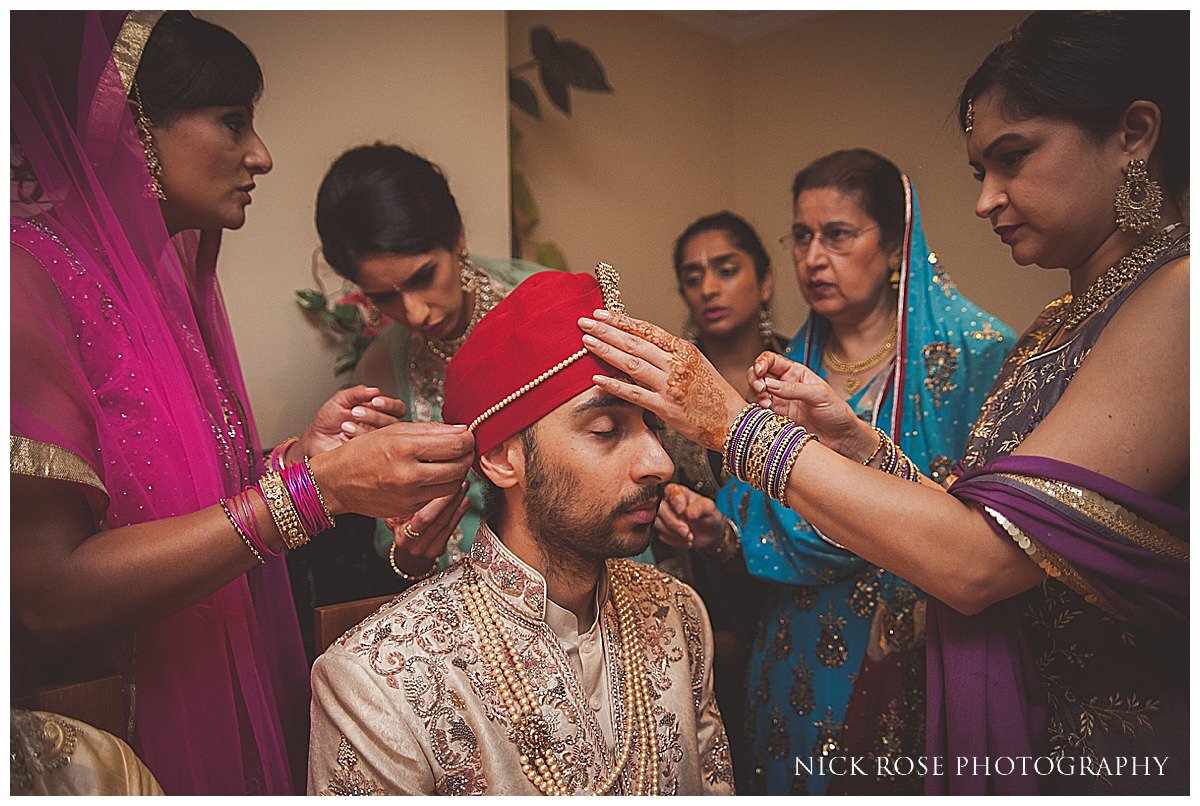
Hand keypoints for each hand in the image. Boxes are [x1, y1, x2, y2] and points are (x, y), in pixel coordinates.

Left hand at [297, 385, 405, 457]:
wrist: (315, 438)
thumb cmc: (329, 419)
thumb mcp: (340, 400)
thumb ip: (356, 393)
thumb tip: (373, 390)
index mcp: (379, 412)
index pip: (397, 408)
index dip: (389, 405)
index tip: (375, 401)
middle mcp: (381, 427)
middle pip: (392, 423)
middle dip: (374, 416)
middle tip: (356, 412)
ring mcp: (376, 443)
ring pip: (383, 438)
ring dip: (363, 430)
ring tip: (345, 425)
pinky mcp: (368, 455)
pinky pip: (370, 450)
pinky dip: (354, 440)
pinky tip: (343, 436)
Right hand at [309, 421, 473, 518]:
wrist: (336, 482)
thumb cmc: (361, 452)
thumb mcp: (393, 431)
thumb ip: (429, 430)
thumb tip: (460, 430)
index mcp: (404, 448)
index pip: (455, 445)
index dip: (468, 439)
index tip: (467, 435)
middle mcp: (408, 474)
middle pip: (459, 466)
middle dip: (467, 455)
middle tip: (464, 448)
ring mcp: (409, 495)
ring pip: (453, 484)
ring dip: (458, 471)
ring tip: (451, 460)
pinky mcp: (408, 508)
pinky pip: (437, 496)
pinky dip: (442, 484)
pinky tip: (435, 474)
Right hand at [385, 481, 469, 575]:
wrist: (407, 552)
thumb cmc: (402, 528)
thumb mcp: (397, 518)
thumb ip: (404, 506)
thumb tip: (420, 485)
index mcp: (401, 535)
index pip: (420, 516)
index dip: (432, 497)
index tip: (440, 479)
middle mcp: (413, 545)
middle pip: (434, 519)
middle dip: (447, 497)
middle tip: (457, 479)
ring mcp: (427, 549)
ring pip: (444, 522)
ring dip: (456, 502)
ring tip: (463, 485)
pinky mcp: (438, 550)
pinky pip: (451, 529)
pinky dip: (459, 513)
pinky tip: (465, 500)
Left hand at [578, 310, 746, 450]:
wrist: (734, 421)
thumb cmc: (714, 394)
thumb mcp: (696, 365)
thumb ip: (671, 355)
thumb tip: (641, 345)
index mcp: (684, 350)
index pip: (647, 330)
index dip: (622, 320)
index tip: (601, 313)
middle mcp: (676, 363)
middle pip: (635, 342)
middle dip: (606, 330)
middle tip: (583, 321)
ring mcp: (670, 385)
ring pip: (632, 363)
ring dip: (606, 350)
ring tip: (586, 342)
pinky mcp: (666, 407)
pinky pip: (635, 394)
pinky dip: (614, 385)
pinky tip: (597, 378)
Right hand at [654, 483, 725, 552]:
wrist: (710, 535)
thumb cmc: (708, 516)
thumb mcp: (709, 508)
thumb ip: (700, 507)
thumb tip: (688, 513)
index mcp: (679, 492)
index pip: (671, 490)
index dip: (675, 501)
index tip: (683, 511)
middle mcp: (668, 502)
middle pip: (660, 509)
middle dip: (674, 523)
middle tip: (687, 531)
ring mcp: (663, 516)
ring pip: (658, 524)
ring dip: (675, 534)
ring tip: (690, 537)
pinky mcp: (662, 530)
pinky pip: (662, 536)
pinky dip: (675, 541)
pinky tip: (686, 541)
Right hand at [748, 352, 876, 460]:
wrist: (841, 438)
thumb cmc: (836, 412)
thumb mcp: (819, 394)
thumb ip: (793, 388)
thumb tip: (769, 383)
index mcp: (795, 373)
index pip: (771, 360)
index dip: (761, 362)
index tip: (760, 372)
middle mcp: (783, 385)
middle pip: (757, 375)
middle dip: (754, 379)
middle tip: (761, 389)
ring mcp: (778, 402)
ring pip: (754, 393)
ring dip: (755, 396)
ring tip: (766, 404)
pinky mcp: (775, 418)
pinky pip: (758, 411)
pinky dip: (756, 410)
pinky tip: (766, 413)